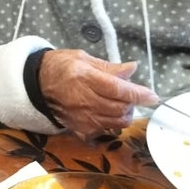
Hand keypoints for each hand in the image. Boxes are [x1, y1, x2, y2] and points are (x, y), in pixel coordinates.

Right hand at [38, 50, 158, 139]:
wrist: (36, 85)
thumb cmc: (61, 66)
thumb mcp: (83, 58)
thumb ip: (109, 67)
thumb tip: (132, 69)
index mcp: (85, 78)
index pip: (118, 89)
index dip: (139, 94)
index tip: (153, 96)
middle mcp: (84, 100)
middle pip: (121, 108)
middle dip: (133, 103)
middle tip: (130, 94)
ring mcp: (82, 118)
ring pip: (117, 122)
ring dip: (125, 113)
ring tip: (120, 103)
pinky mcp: (80, 129)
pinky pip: (106, 130)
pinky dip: (113, 122)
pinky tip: (107, 112)